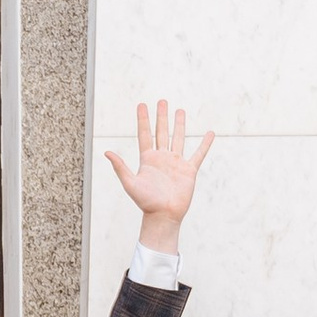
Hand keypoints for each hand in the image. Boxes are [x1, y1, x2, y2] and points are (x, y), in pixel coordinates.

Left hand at [104, 96, 212, 254]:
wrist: (163, 216)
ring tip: (180, 110)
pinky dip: (205, 144)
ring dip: (179, 124)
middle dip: (161, 117)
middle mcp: (161, 158)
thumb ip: (120, 167)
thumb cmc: (145, 202)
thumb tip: (106, 152)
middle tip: (162, 101)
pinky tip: (210, 133)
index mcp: (147, 159)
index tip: (142, 105)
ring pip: (178, 138)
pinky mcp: (188, 170)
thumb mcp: (130, 183)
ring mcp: (176, 163)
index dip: (142, 119)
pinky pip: (198, 154)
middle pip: (161, 132)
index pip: (144, 134)